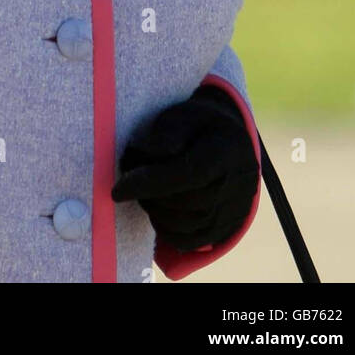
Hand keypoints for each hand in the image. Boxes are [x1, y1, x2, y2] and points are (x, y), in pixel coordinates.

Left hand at [111, 85, 259, 251]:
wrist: (234, 144)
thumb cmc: (202, 125)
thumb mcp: (187, 113)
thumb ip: (170, 129)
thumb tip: (151, 152)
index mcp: (226, 151)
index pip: (188, 173)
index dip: (150, 183)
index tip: (117, 190)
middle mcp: (236, 185)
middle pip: (184, 202)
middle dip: (148, 195)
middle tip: (128, 182)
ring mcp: (234, 210)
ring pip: (185, 225)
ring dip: (155, 211)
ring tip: (143, 191)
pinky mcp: (226, 228)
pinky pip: (191, 240)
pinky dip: (166, 230)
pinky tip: (156, 209)